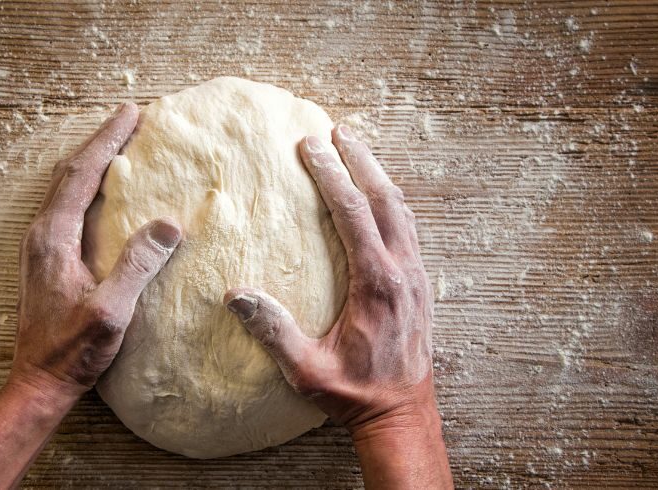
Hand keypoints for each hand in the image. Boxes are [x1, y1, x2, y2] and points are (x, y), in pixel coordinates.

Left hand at [11, 102, 182, 400]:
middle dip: (100, 142)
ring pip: (65, 188)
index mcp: (53, 238)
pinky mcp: (46, 259)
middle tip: (129, 118)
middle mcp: (41, 234)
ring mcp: (40, 246)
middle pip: (69, 173)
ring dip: (92, 161)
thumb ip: (137, 265)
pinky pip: (66, 206)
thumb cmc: (73, 350)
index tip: (131, 113)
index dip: (107, 141)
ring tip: (119, 145)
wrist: (39, 380)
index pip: (81, 174)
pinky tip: (103, 191)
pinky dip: (86, 185)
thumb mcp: (111, 310)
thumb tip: (167, 224)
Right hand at [225, 125, 432, 430]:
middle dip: (360, 160)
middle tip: (337, 131)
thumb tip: (236, 296)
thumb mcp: (306, 371)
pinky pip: (409, 230)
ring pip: (403, 211)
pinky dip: (392, 203)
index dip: (332, 175)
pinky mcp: (422, 286)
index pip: (353, 214)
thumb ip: (274, 332)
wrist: (402, 415)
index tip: (311, 146)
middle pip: (385, 199)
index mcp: (377, 284)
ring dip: (379, 177)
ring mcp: (418, 278)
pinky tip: (379, 198)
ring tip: (357, 151)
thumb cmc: (354, 395)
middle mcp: (403, 273)